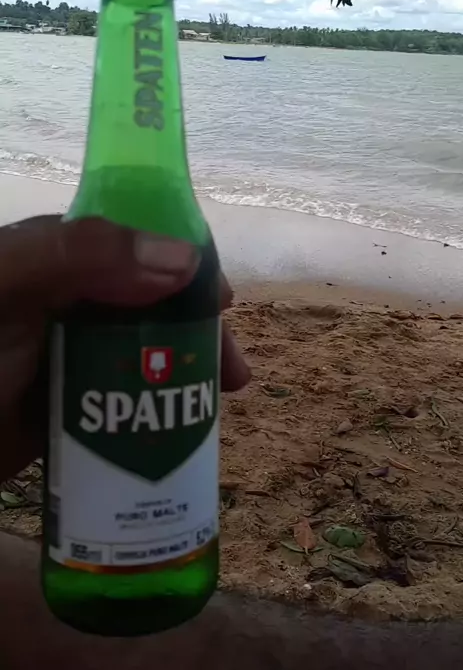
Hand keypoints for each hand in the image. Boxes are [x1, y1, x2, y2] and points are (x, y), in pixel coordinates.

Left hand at [0, 216, 249, 481]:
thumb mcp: (7, 286)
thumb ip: (80, 255)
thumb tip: (184, 258)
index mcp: (58, 256)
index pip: (137, 241)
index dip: (186, 263)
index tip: (221, 300)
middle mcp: (71, 299)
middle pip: (155, 302)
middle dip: (199, 330)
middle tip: (232, 371)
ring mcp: (71, 355)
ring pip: (148, 352)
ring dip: (189, 370)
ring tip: (223, 402)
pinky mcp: (70, 405)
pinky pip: (128, 398)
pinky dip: (161, 408)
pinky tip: (185, 428)